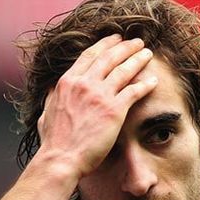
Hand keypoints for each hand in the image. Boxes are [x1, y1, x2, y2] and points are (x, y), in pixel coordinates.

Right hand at [35, 34, 157, 178]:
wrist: (61, 159)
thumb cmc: (54, 142)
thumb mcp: (47, 112)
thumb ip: (52, 97)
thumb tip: (53, 90)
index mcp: (67, 82)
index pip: (89, 56)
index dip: (104, 45)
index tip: (115, 39)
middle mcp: (84, 84)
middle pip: (109, 58)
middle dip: (125, 47)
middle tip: (136, 42)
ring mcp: (100, 96)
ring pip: (123, 70)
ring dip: (137, 59)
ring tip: (147, 54)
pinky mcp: (114, 110)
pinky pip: (134, 91)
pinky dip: (144, 84)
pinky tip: (153, 81)